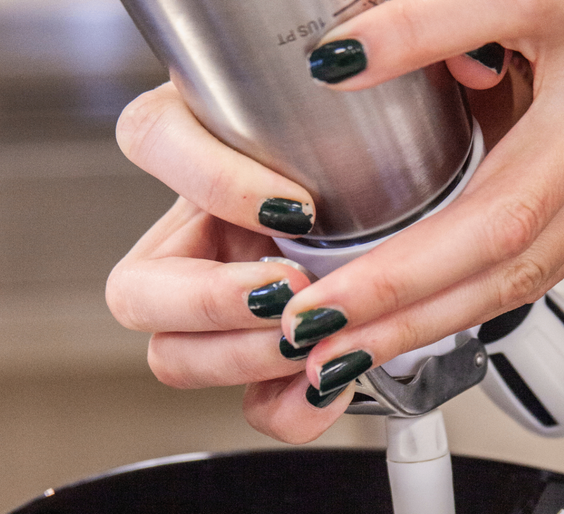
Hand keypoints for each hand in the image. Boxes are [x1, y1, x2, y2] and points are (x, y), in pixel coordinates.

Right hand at [106, 72, 529, 440]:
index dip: (212, 182)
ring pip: (174, 358)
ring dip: (243, 359)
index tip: (295, 206)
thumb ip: (354, 55)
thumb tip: (356, 53)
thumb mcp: (365, 95)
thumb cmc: (393, 142)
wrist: (427, 211)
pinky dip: (289, 409)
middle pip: (135, 292)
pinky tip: (330, 387)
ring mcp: (224, 311)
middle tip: (290, 295)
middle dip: (210, 303)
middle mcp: (198, 238)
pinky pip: (251, 405)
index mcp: (204, 153)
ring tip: (313, 342)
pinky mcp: (264, 362)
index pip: (151, 143)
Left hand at [280, 0, 563, 402]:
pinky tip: (413, 323)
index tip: (324, 303)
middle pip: (487, 283)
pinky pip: (523, 283)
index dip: (400, 274)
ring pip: (503, 296)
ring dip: (421, 333)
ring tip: (346, 355)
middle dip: (394, 325)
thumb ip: (437, 16)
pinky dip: (461, 311)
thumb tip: (340, 61)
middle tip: (315, 351)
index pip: (484, 223)